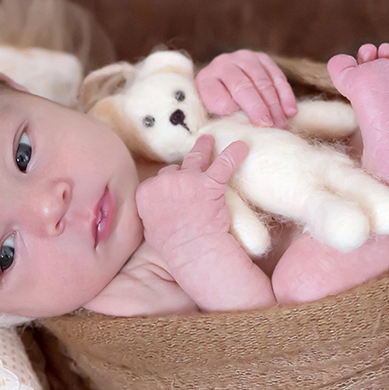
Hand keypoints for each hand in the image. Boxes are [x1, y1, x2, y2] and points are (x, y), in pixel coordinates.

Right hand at [135, 135, 249, 254]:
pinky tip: (242, 146)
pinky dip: (234, 153)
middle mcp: (164, 181)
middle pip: (174, 169)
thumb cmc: (172, 246)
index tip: (173, 190)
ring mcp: (188, 179)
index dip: (167, 185)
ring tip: (208, 140)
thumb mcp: (150, 231)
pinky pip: (224, 163)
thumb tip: (153, 215)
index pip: (157, 181)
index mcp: (146, 192)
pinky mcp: (210, 182)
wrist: (193, 249)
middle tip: (189, 167)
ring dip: (203, 147)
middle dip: (182, 171)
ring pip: (195, 157)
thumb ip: (151, 216)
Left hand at [195, 50, 296, 127]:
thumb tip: (235, 107)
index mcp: (208, 77)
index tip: (260, 123)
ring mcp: (245, 58)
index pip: (227, 91)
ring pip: (265, 80)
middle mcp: (226, 62)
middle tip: (274, 126)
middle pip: (248, 85)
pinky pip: (277, 76)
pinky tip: (291, 111)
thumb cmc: (215, 107)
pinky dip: (285, 95)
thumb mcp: (210, 113)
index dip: (247, 106)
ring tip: (282, 123)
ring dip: (276, 104)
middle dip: (263, 107)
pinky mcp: (262, 59)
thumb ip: (221, 110)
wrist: (218, 88)